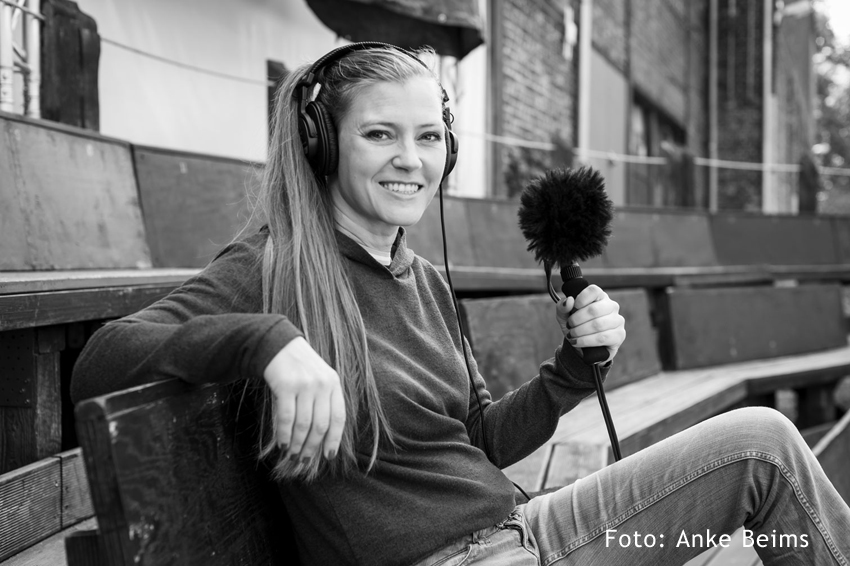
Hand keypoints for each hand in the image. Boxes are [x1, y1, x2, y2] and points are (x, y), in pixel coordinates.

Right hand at [263, 337, 345, 462]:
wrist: (278, 345)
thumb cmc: (300, 369)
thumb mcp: (319, 380)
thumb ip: (323, 403)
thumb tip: (322, 440)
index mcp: (334, 384)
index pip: (338, 417)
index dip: (334, 439)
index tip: (328, 456)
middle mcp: (322, 384)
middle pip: (320, 425)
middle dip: (312, 447)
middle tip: (303, 461)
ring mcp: (304, 384)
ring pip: (303, 425)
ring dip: (297, 445)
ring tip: (292, 456)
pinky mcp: (286, 385)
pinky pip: (286, 417)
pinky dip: (284, 435)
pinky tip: (282, 444)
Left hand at [555, 285, 625, 363]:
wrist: (583, 347)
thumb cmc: (576, 326)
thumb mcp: (564, 316)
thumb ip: (562, 307)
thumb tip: (569, 300)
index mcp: (599, 296)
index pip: (593, 291)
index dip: (581, 299)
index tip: (573, 308)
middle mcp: (611, 306)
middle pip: (594, 309)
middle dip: (577, 319)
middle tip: (569, 325)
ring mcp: (617, 320)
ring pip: (598, 325)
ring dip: (580, 331)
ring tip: (571, 335)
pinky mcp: (619, 335)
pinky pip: (602, 337)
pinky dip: (586, 341)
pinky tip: (577, 342)